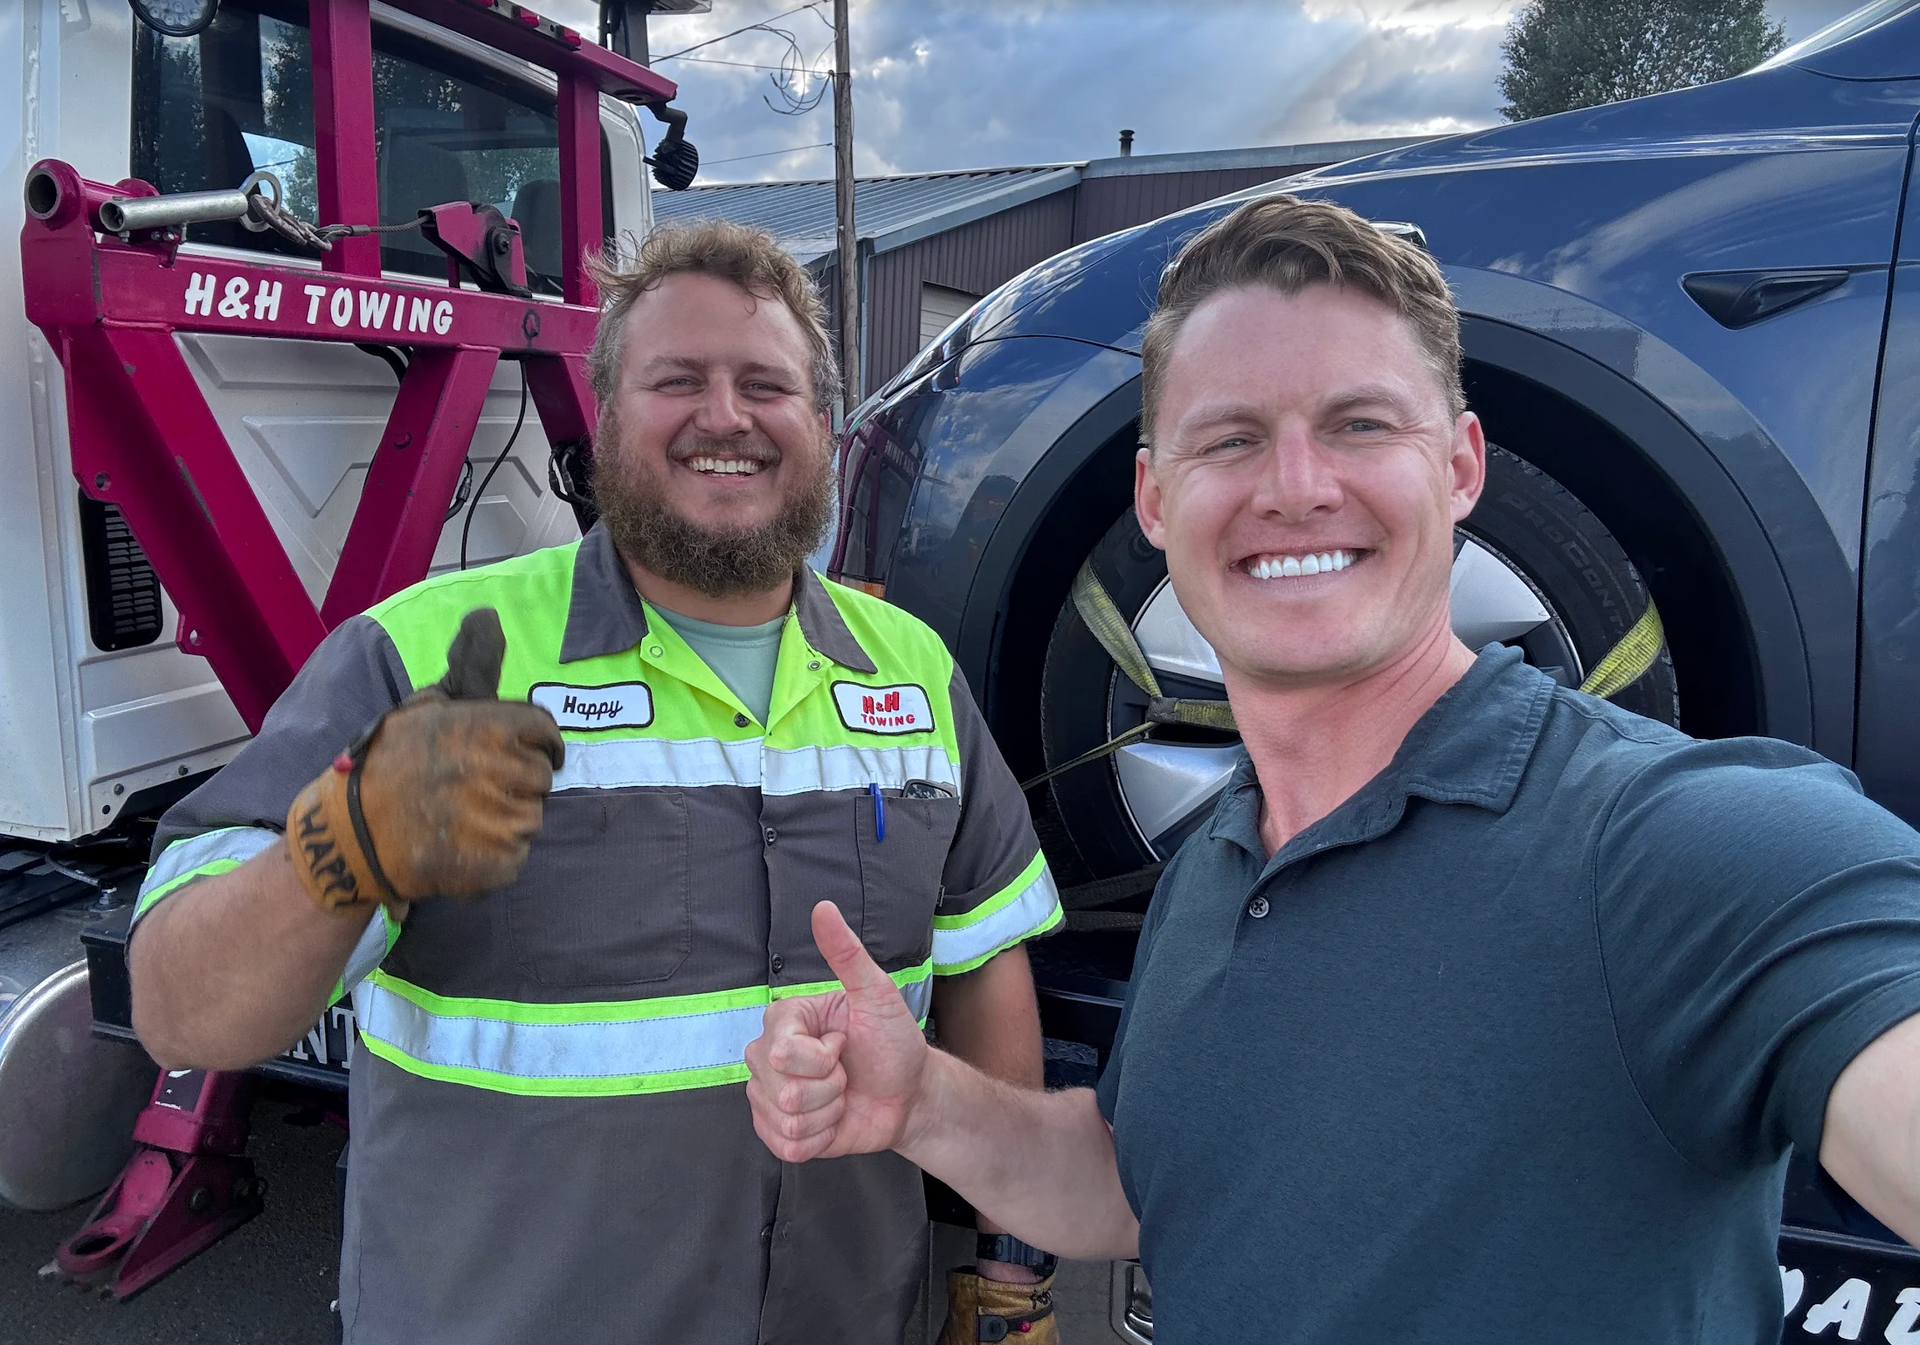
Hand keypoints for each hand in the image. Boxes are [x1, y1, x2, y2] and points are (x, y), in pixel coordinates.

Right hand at [286, 608, 565, 911]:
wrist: (347, 836)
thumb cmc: (388, 764)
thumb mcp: (427, 706)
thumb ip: (470, 665)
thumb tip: (487, 615)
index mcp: (488, 728)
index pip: (544, 732)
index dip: (538, 744)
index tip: (524, 753)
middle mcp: (500, 771)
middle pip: (540, 777)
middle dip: (515, 782)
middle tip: (470, 789)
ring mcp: (499, 820)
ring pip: (531, 818)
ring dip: (504, 820)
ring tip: (458, 818)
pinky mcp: (495, 862)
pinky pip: (516, 856)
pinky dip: (495, 856)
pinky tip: (460, 846)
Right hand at [745, 901, 931, 1161]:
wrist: (909, 1094)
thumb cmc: (893, 1041)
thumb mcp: (877, 994)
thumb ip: (846, 953)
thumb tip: (823, 908)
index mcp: (783, 1022)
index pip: (783, 1054)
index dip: (823, 1058)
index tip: (843, 1044)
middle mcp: (767, 1058)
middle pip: (782, 1092)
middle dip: (829, 1088)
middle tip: (845, 1072)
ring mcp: (769, 1097)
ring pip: (786, 1120)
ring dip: (828, 1113)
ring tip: (842, 1095)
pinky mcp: (779, 1132)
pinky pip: (787, 1146)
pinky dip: (820, 1138)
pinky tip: (833, 1120)